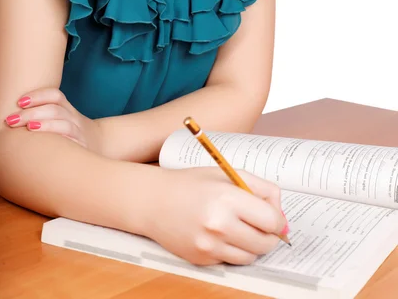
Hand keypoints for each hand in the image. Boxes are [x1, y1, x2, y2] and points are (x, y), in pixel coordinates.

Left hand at [4, 88, 100, 151]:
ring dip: (45, 124)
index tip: (19, 102)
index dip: (38, 96)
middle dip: (32, 113)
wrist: (101, 143)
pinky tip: (47, 145)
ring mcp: (80, 133)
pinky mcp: (82, 148)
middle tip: (12, 120)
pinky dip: (60, 141)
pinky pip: (72, 143)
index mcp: (68, 109)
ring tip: (29, 127)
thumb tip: (13, 115)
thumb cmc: (72, 132)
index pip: (55, 95)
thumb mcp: (63, 118)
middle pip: (55, 110)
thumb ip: (44, 114)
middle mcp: (74, 119)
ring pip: (65, 124)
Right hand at [140, 166, 288, 265]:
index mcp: (228, 197)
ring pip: (251, 256)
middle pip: (265, 243)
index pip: (271, 220)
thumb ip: (261, 190)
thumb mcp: (228, 174)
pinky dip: (232, 250)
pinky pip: (231, 261)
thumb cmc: (192, 183)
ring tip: (239, 227)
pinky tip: (220, 234)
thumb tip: (283, 218)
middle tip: (260, 223)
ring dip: (252, 244)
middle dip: (269, 234)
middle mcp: (219, 224)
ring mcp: (209, 246)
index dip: (277, 219)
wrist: (153, 201)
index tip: (273, 216)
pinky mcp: (201, 260)